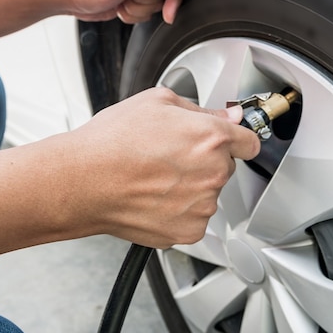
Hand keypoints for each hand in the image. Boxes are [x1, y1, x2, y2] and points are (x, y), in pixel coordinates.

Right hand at [67, 87, 259, 247]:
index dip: (237, 140)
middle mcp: (213, 173)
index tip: (231, 142)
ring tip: (156, 178)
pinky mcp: (189, 230)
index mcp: (212, 138)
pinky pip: (194, 218)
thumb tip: (228, 115)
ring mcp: (202, 205)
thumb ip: (202, 109)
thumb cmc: (111, 142)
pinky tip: (154, 198)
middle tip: (171, 157)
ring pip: (208, 194)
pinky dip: (179, 211)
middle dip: (205, 161)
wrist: (82, 181)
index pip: (249, 142)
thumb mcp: (157, 102)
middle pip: (225, 167)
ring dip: (191, 188)